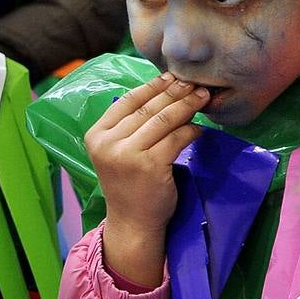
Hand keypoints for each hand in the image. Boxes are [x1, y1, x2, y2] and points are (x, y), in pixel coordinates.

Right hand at [84, 73, 208, 285]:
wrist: (132, 222)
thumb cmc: (130, 184)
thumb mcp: (120, 151)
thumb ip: (131, 125)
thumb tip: (166, 90)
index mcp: (96, 134)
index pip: (128, 101)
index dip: (152, 86)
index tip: (172, 76)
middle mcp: (108, 143)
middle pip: (148, 108)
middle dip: (174, 92)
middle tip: (195, 83)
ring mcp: (128, 155)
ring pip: (163, 120)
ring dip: (186, 105)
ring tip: (202, 97)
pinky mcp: (150, 166)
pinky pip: (176, 138)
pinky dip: (191, 129)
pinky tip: (199, 127)